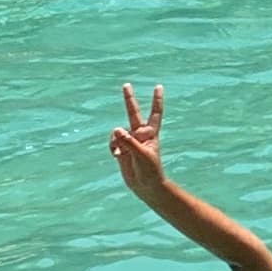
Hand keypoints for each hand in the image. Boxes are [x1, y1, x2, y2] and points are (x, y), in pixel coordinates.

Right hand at [110, 80, 167, 204]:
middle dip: (129, 99)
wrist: (145, 186)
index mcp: (151, 134)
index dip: (156, 100)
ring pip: (117, 133)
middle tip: (126, 85)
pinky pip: (112, 143)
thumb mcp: (141, 155)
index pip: (155, 113)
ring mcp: (129, 141)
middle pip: (133, 113)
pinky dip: (112, 148)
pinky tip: (116, 156)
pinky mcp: (121, 149)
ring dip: (117, 140)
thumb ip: (128, 141)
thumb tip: (116, 129)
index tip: (159, 87)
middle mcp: (140, 134)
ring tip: (121, 153)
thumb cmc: (149, 170)